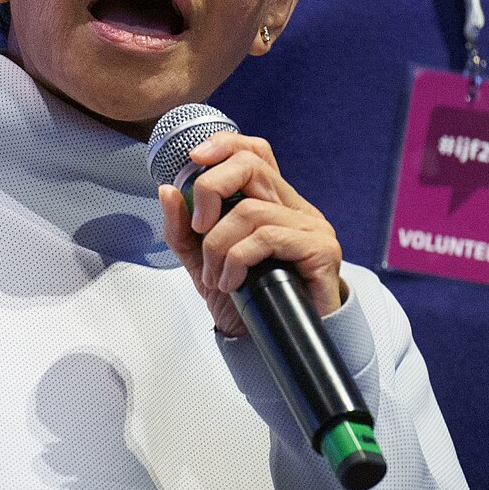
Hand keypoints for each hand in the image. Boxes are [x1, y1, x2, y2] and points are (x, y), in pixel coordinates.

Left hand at [157, 131, 344, 337]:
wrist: (273, 345)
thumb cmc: (248, 300)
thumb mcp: (203, 262)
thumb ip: (183, 229)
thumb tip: (167, 191)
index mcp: (270, 202)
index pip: (255, 152)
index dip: (225, 144)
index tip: (193, 158)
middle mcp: (294, 207)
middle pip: (250, 165)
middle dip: (209, 189)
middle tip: (199, 228)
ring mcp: (310, 227)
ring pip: (250, 210)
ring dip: (219, 245)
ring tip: (216, 276)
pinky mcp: (321, 250)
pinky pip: (268, 238)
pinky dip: (238, 259)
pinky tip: (232, 282)